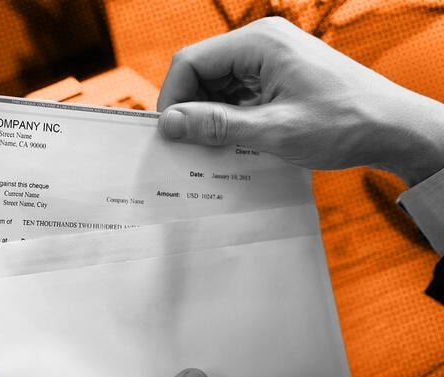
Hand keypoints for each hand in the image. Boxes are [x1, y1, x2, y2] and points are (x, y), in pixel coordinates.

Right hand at [157, 17, 443, 185]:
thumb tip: (170, 123)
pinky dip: (231, 116)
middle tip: (190, 145)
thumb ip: (217, 125)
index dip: (174, 97)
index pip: (192, 61)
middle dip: (193, 107)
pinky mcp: (278, 76)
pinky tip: (235, 140)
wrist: (393, 128)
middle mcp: (262, 44)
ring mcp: (271, 59)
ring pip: (219, 85)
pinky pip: (239, 93)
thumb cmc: (344, 122)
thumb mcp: (273, 130)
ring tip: (215, 147)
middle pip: (203, 71)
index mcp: (259, 43)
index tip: (170, 132)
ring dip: (212, 115)